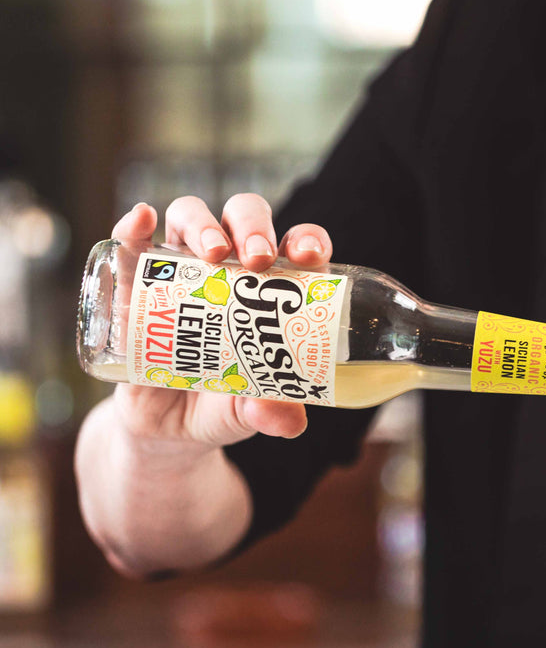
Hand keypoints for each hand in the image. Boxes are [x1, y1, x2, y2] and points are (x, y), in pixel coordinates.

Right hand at [111, 194, 333, 446]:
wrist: (166, 429)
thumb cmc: (223, 406)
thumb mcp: (248, 412)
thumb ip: (270, 412)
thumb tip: (289, 420)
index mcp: (273, 290)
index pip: (298, 248)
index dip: (308, 240)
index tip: (310, 255)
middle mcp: (230, 268)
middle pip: (245, 220)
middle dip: (254, 228)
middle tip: (258, 259)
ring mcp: (183, 269)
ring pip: (193, 218)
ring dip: (203, 224)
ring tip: (212, 251)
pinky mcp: (137, 281)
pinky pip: (134, 242)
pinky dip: (136, 224)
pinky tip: (143, 219)